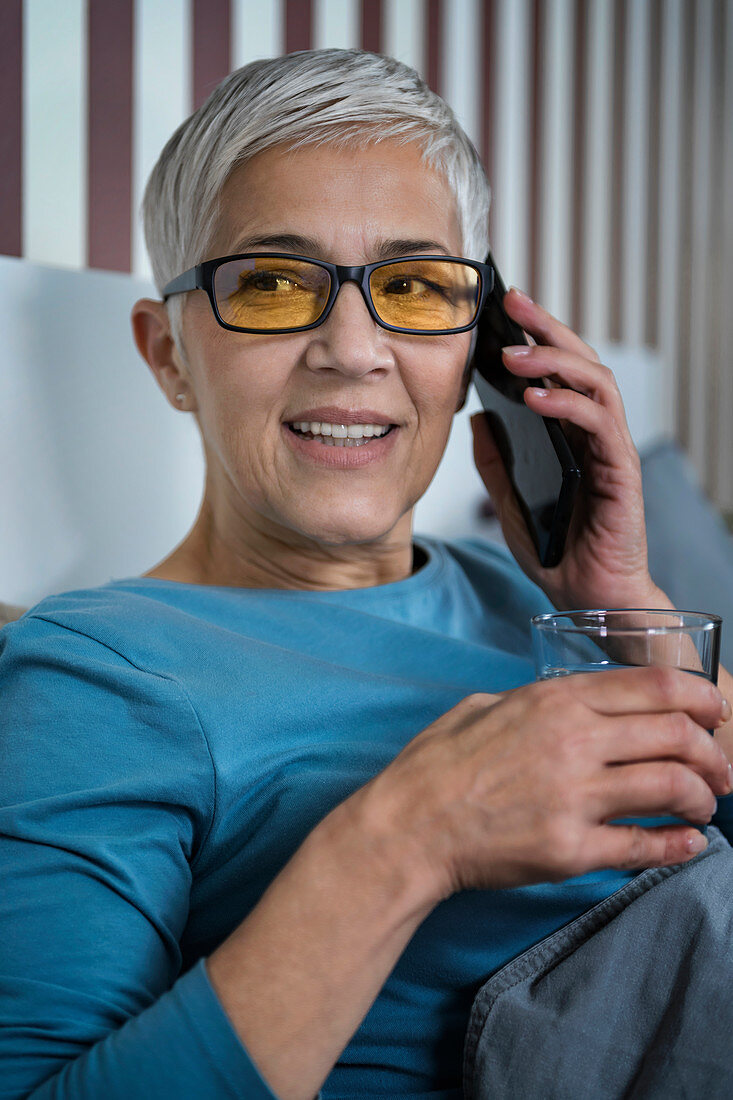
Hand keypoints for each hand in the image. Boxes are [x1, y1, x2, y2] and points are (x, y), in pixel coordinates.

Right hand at [356, 668, 732, 898]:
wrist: (408, 826)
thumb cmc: (439, 764)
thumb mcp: (486, 705)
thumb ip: (539, 699)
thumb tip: (578, 704)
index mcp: (556, 701)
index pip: (656, 687)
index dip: (701, 698)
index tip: (715, 712)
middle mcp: (573, 742)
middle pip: (677, 735)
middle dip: (713, 753)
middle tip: (719, 768)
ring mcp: (573, 798)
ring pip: (671, 787)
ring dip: (702, 797)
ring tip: (702, 805)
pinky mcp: (569, 850)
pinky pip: (643, 846)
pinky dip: (677, 845)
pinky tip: (688, 843)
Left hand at [471, 288, 662, 610]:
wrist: (588, 600)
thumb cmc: (560, 555)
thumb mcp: (510, 503)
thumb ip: (497, 462)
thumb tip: (476, 418)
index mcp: (571, 438)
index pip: (559, 373)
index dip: (536, 337)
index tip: (503, 310)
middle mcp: (595, 436)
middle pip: (580, 363)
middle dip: (548, 327)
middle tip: (512, 302)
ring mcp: (610, 451)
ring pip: (596, 382)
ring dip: (556, 360)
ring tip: (515, 353)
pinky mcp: (621, 472)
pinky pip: (600, 424)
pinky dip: (568, 404)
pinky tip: (536, 396)